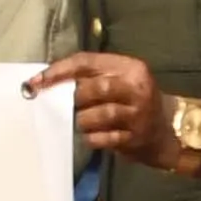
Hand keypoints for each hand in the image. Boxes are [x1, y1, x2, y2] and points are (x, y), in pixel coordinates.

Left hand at [30, 53, 163, 165]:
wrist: (166, 131)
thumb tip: (46, 81)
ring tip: (79, 122)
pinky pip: (103, 138)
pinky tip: (90, 136)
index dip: (58, 71)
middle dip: (73, 99)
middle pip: (94, 88)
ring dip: (81, 120)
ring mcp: (138, 114)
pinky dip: (91, 138)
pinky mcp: (135, 137)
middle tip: (64, 107)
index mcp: (130, 67)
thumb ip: (90, 76)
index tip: (35, 82)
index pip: (87, 62)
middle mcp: (136, 87)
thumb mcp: (119, 79)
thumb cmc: (133, 101)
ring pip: (98, 115)